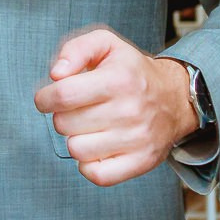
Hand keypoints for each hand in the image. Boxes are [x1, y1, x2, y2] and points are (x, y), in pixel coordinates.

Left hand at [34, 28, 198, 186]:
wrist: (174, 98)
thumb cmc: (131, 71)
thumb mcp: (106, 44)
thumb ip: (75, 49)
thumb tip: (56, 74)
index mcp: (118, 79)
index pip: (63, 95)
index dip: (45, 98)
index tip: (47, 98)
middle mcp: (130, 110)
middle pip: (64, 124)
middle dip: (62, 116)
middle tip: (76, 110)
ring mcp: (137, 139)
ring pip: (76, 150)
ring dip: (75, 139)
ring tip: (89, 127)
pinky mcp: (142, 161)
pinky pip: (97, 175)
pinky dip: (89, 164)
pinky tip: (96, 147)